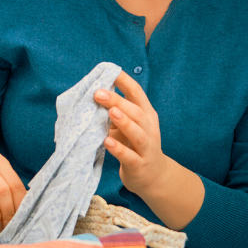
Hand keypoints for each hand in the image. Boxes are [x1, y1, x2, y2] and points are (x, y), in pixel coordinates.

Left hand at [94, 72, 170, 201]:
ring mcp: (146, 148)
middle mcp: (149, 129)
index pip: (137, 94)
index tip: (110, 71)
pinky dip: (118, 149)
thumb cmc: (136, 146)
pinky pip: (129, 156)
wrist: (153, 177)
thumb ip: (116, 113)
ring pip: (138, 133)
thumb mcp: (129, 126)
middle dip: (118, 101)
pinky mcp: (139, 165)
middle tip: (98, 93)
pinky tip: (107, 142)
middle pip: (136, 112)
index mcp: (146, 115)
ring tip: (110, 112)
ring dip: (124, 122)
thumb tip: (94, 95)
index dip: (125, 81)